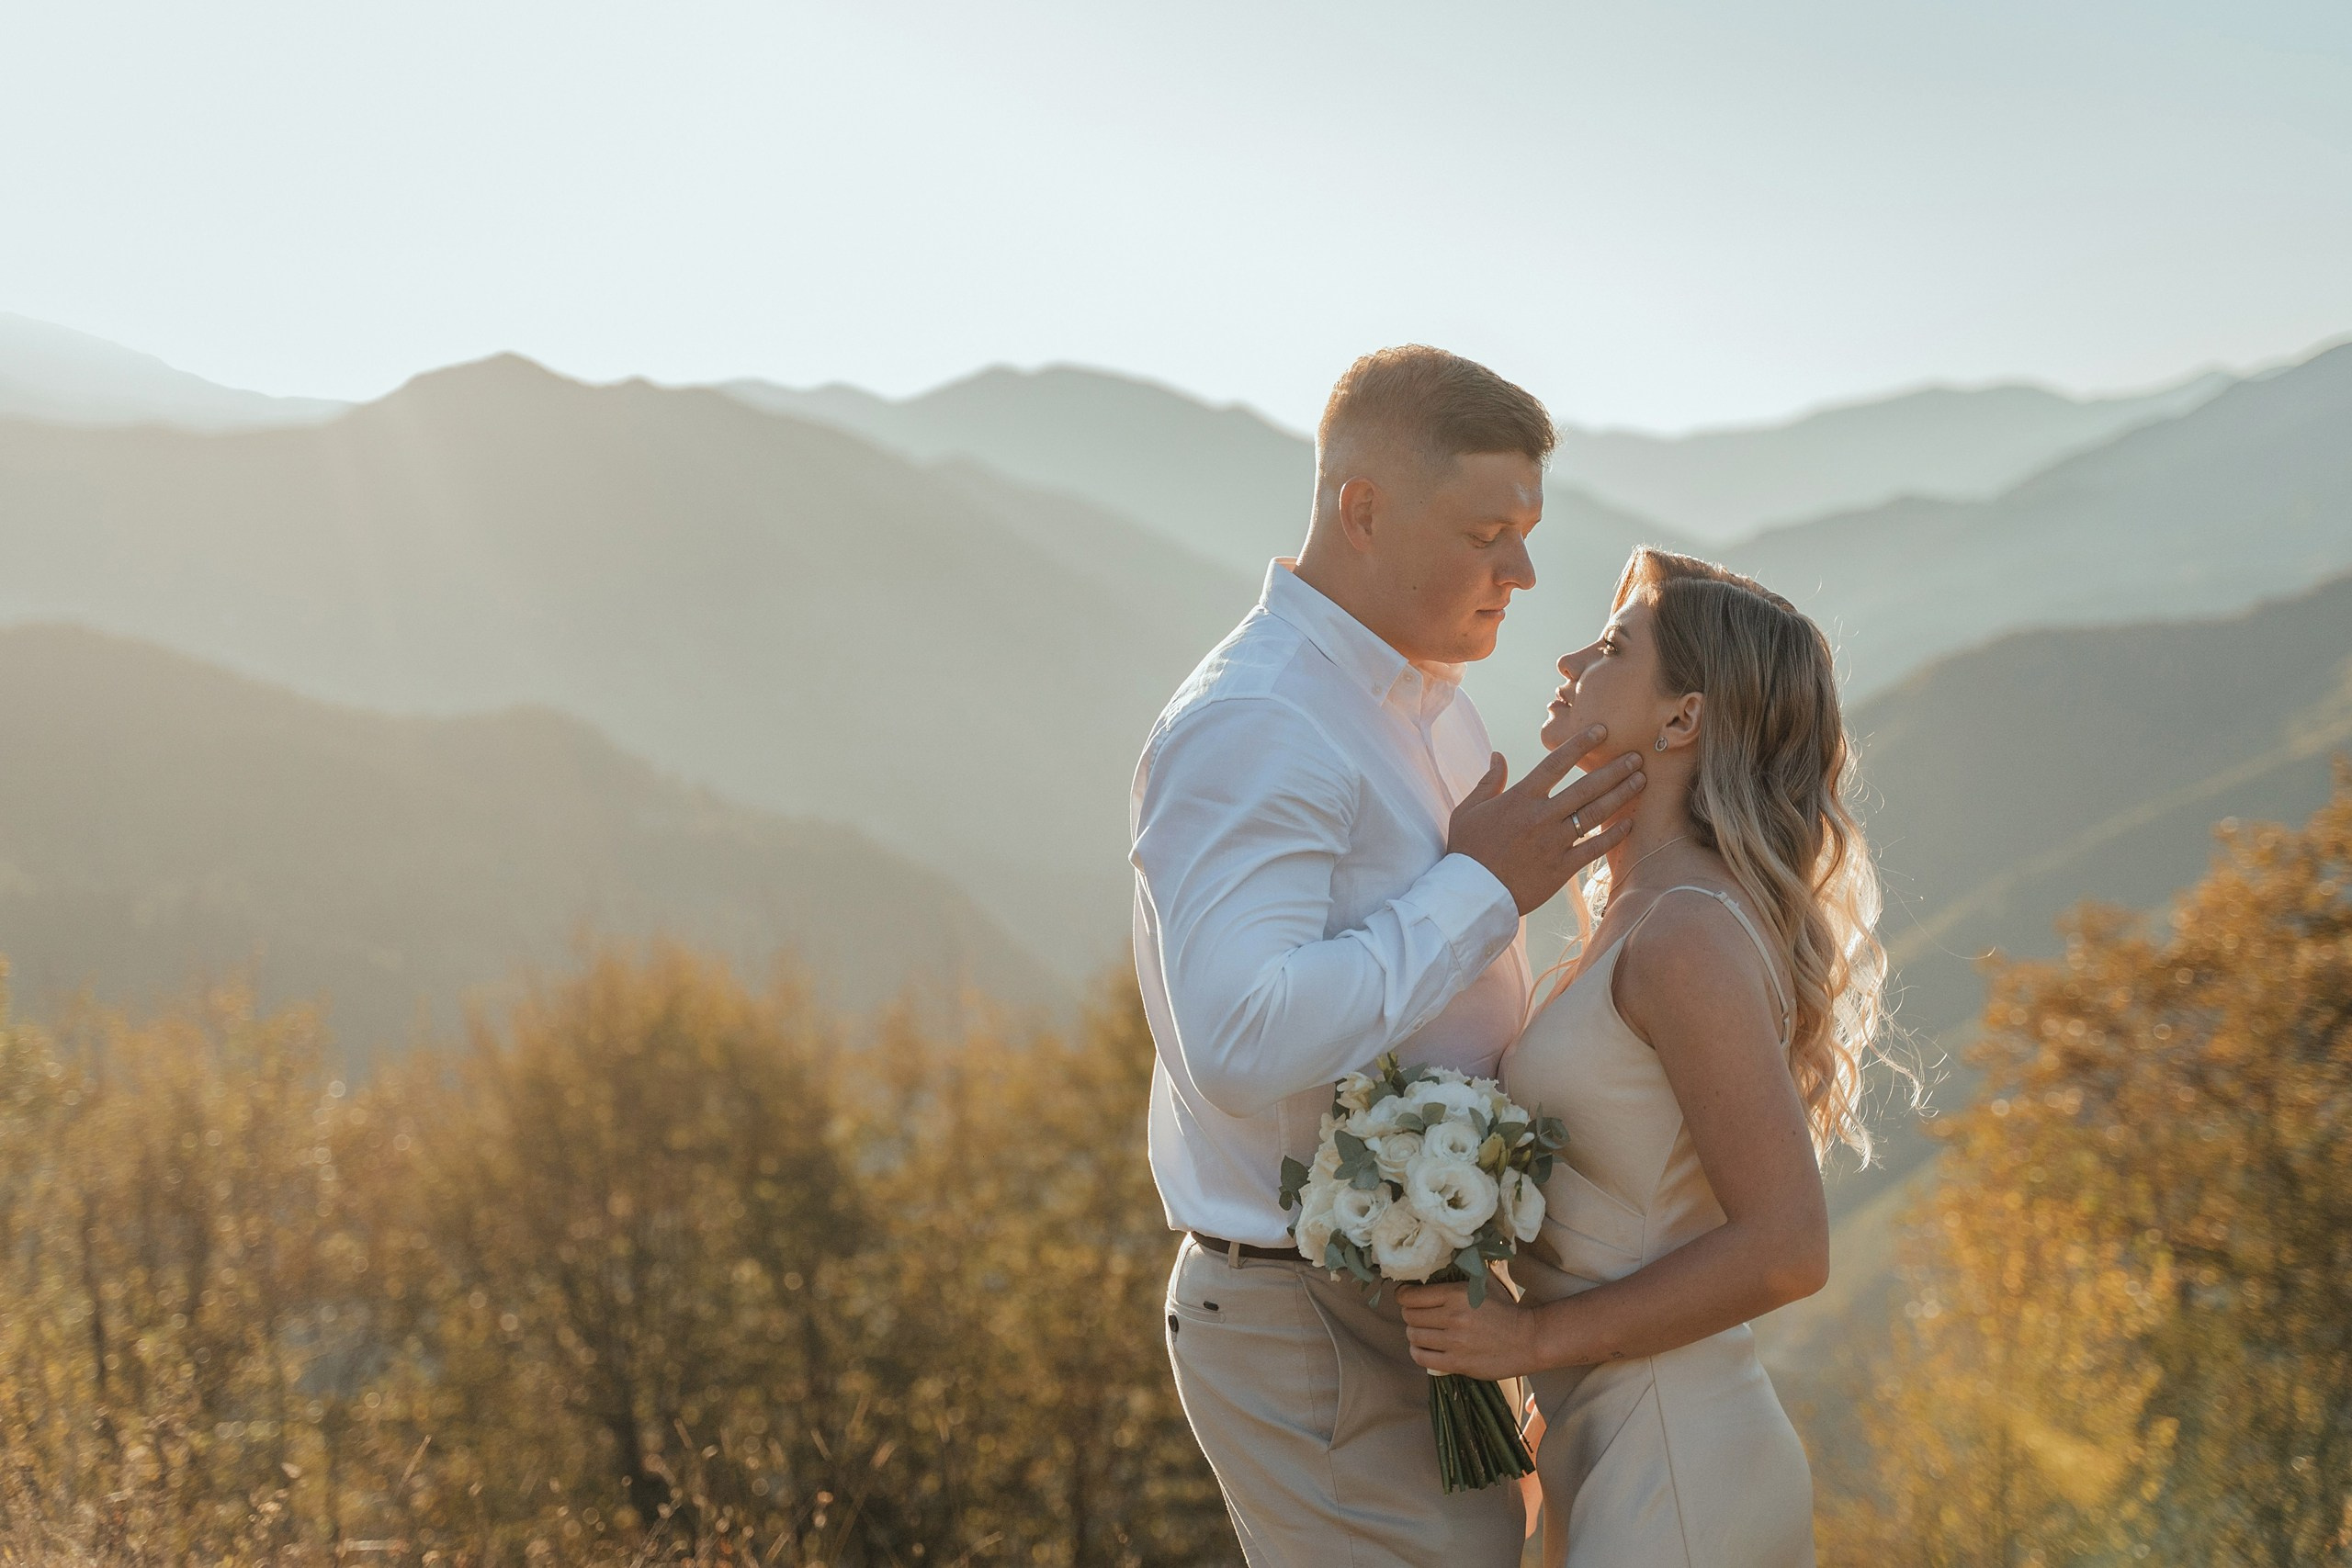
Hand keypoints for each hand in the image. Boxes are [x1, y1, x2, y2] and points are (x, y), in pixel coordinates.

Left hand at [1399, 1276, 1547, 1379]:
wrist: (1529, 1339)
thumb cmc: (1505, 1309)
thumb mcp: (1485, 1283)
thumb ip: (1463, 1271)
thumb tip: (1441, 1256)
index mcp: (1456, 1294)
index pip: (1410, 1296)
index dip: (1403, 1295)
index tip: (1407, 1296)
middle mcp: (1452, 1317)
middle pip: (1409, 1316)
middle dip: (1409, 1314)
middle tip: (1417, 1314)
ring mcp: (1454, 1342)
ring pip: (1413, 1336)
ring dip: (1414, 1333)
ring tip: (1423, 1331)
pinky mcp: (1458, 1363)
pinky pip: (1421, 1358)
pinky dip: (1418, 1351)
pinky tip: (1425, 1347)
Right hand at [1447, 726, 1644, 913]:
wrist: (1471, 893)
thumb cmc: (1467, 850)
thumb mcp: (1469, 810)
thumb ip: (1488, 781)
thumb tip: (1498, 755)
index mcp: (1520, 798)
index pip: (1555, 764)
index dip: (1580, 744)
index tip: (1602, 731)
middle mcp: (1541, 816)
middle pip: (1585, 787)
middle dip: (1614, 769)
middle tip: (1637, 756)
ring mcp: (1554, 842)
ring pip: (1594, 814)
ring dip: (1620, 795)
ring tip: (1640, 780)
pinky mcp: (1561, 868)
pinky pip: (1594, 849)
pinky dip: (1613, 836)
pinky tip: (1630, 823)